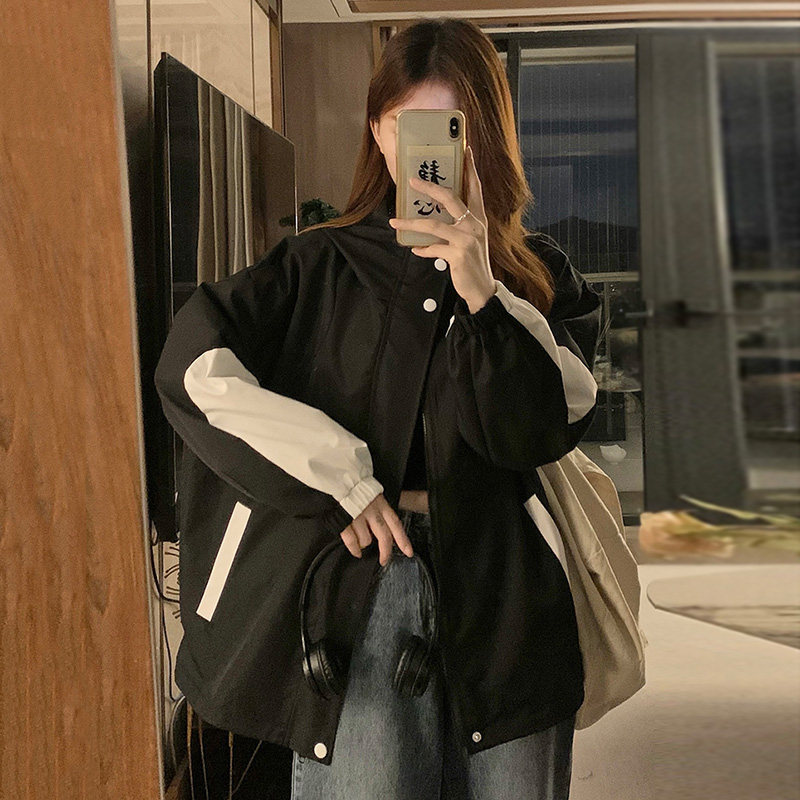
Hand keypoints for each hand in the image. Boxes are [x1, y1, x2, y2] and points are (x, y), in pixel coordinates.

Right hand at [339, 493, 413, 566]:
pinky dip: (355, 549)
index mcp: (381, 505)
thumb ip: (381, 512)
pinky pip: (351, 540)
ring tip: (363, 544)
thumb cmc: (359, 491)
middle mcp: (372, 511)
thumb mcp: (376, 498)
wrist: (342, 481)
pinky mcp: (345, 520)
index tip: (408, 552)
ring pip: (367, 540)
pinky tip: (357, 551)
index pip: (396, 524)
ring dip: (365, 545)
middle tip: (384, 560)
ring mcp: (358, 516)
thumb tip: (388, 530)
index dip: (403, 540)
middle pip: (384, 536)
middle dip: (385, 552)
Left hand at [388, 144, 495, 313]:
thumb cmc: (473, 262)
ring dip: (411, 224)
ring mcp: (466, 239)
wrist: (482, 289)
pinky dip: (422, 249)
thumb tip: (431, 220)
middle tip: (411, 180)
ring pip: (433, 224)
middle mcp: (474, 224)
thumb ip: (455, 226)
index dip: (470, 168)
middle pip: (450, 197)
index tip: (466, 149)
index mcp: (478, 217)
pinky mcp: (457, 254)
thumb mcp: (469, 240)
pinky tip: (415, 249)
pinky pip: (432, 247)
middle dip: (429, 187)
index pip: (474, 187)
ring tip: (395, 222)